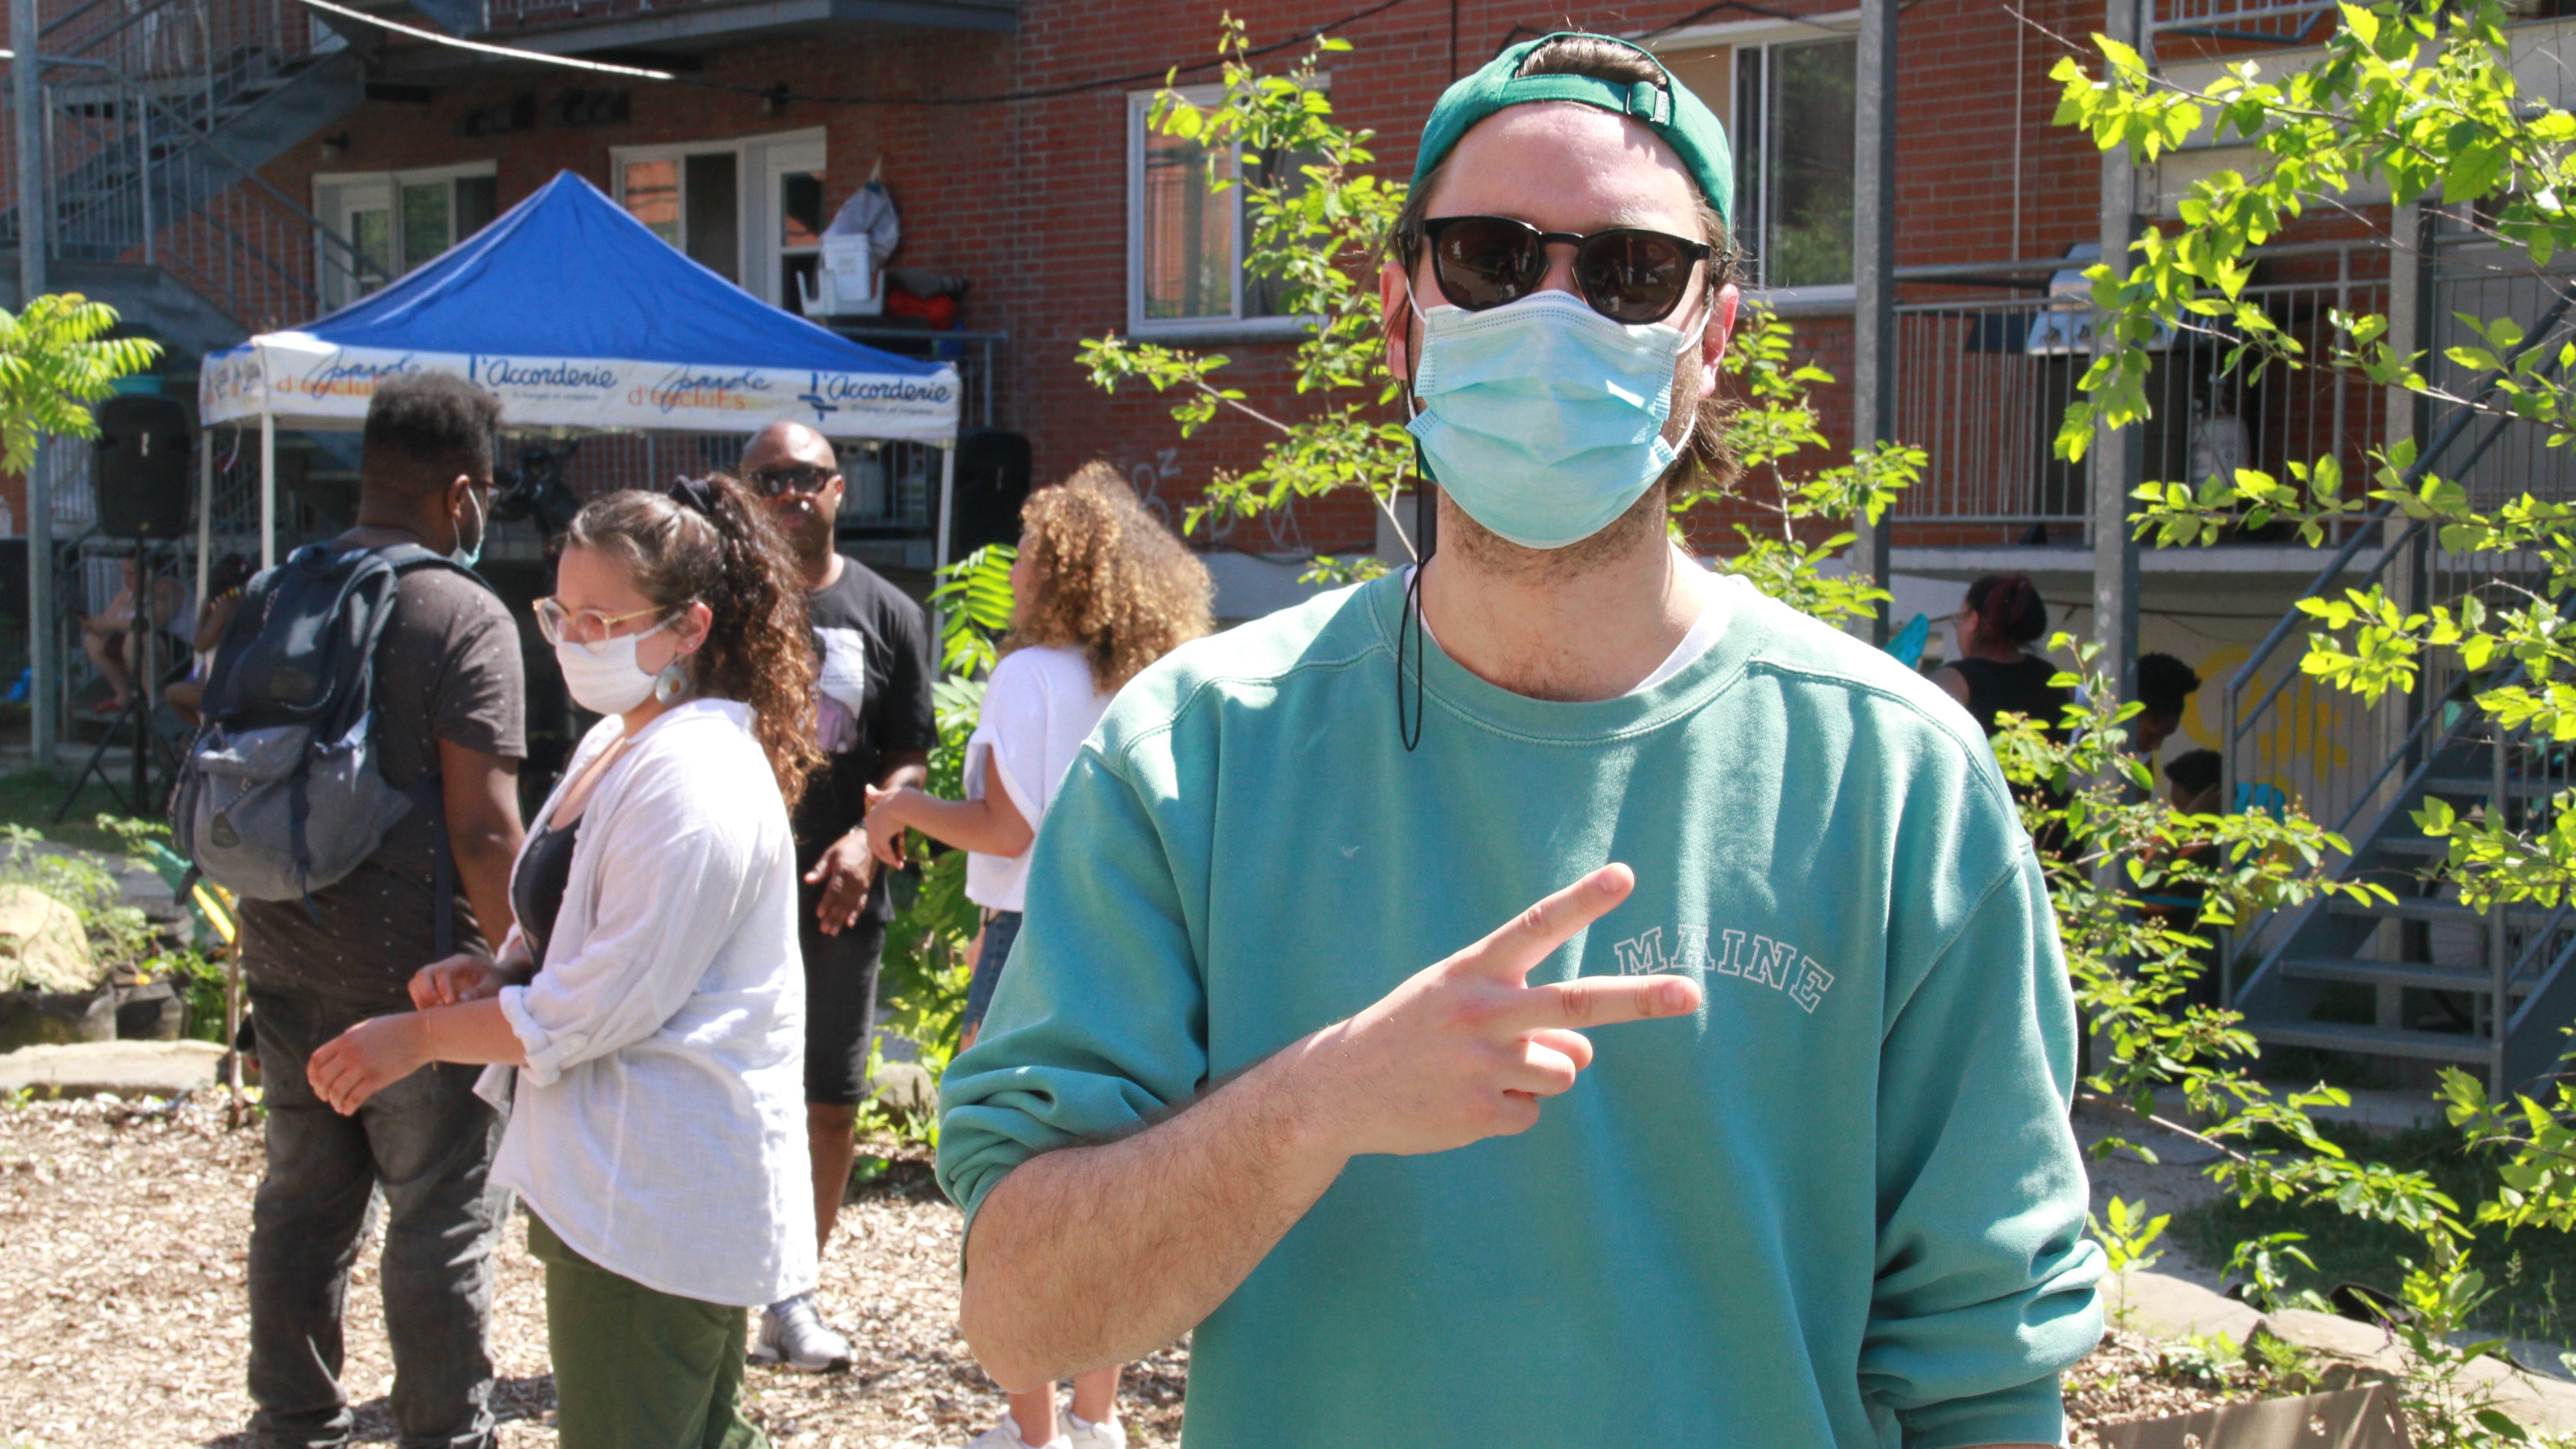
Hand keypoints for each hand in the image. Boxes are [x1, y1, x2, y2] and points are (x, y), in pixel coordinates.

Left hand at [307, 1014, 431, 1114]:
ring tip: (338, 1106)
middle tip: (325, 1097)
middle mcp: (350, 1053)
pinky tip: (348, 1110)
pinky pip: (354, 1099)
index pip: (316, 1060)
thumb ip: (348, 1039)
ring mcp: (363, 1067)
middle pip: (322, 1078)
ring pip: (336, 1091)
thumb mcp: (366, 1028)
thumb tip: (335, 1053)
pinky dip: (347, 1108)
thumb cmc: (396, 1029)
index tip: (315, 1083)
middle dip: (321, 1091)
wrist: (421, 1033)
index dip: (312, 1075)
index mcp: (345, 1039)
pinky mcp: (377, 1079)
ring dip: (334, 1102)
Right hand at [410, 953, 503, 1008]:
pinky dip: (421, 1002)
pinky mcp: (434, 985)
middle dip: (426, 992)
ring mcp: (438, 975)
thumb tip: (460, 1000)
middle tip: (440, 1007)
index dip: (442, 988)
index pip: (443, 971)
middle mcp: (446, 966)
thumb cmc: (497, 981)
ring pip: (416, 982)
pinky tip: (435, 1012)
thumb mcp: (494, 985)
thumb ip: (480, 992)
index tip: (450, 1003)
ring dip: (421, 998)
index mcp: (462, 962)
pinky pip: (418, 992)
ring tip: (437, 1011)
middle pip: (422, 974)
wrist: (497, 978)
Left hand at [805, 829, 878, 936]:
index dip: (827, 903)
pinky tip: (850, 923)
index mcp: (843, 870)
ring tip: (834, 931)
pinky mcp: (866, 887)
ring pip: (850, 905)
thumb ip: (820, 868)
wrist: (872, 842)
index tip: (819, 914)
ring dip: (842, 919)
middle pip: (842, 902)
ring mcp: (861, 885)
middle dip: (833, 917)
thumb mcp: (831, 853)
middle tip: (825, 930)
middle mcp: (854, 880)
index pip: (834, 890)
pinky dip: (856, 913)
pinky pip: (861, 903)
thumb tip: (807, 880)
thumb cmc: (847, 846)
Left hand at [862, 784, 911, 868]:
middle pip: (875, 844)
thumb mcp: (884, 795)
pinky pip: (887, 852)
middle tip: (892, 859)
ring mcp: (875, 832)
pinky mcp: (882, 838)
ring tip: (898, 865)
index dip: (881, 842)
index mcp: (872, 816)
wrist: (899, 800)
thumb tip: (866, 787)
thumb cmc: (896, 797)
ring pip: (881, 850)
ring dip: (890, 859)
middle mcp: (871, 825)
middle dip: (884, 853)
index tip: (889, 849)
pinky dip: (893, 859)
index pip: (874, 833)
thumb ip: (875, 794)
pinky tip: (899, 865)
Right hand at [1282, 864, 1700, 1158]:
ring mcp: (1481, 1065)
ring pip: (1565, 1069)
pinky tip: (1465, 1100)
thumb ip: (1526, 1011)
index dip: (1583, 901)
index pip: (1537, 926)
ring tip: (1484, 1070)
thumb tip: (1584, 1051)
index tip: (1626, 875)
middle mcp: (1482, 1012)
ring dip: (1541, 1073)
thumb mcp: (1457, 1000)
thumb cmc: (1413, 1033)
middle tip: (1692, 992)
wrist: (1337, 1089)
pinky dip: (1510, 1109)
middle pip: (1577, 1004)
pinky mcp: (1478, 1113)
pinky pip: (1532, 1112)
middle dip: (1640, 998)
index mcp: (1474, 971)